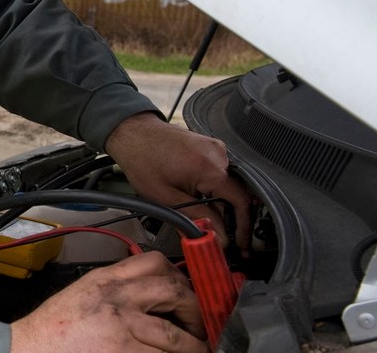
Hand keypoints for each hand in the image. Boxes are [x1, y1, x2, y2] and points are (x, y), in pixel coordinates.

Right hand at [9, 251, 206, 351]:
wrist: (27, 349)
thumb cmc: (52, 330)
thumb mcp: (83, 294)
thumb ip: (113, 290)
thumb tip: (148, 296)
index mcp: (105, 279)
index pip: (153, 262)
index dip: (180, 276)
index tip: (190, 290)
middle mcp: (116, 298)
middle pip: (172, 290)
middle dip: (195, 309)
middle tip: (199, 324)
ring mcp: (122, 326)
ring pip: (175, 334)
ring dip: (193, 346)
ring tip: (197, 351)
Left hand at [104, 112, 252, 251]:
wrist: (132, 133)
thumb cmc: (142, 160)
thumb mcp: (166, 198)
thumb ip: (196, 219)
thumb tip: (218, 237)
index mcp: (210, 168)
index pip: (242, 201)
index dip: (244, 226)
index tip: (242, 242)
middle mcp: (219, 155)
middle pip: (237, 194)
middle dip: (230, 219)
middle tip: (221, 237)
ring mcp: (216, 149)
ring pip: (229, 185)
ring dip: (220, 205)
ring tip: (204, 218)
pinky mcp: (210, 147)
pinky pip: (220, 174)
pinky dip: (214, 190)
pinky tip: (199, 199)